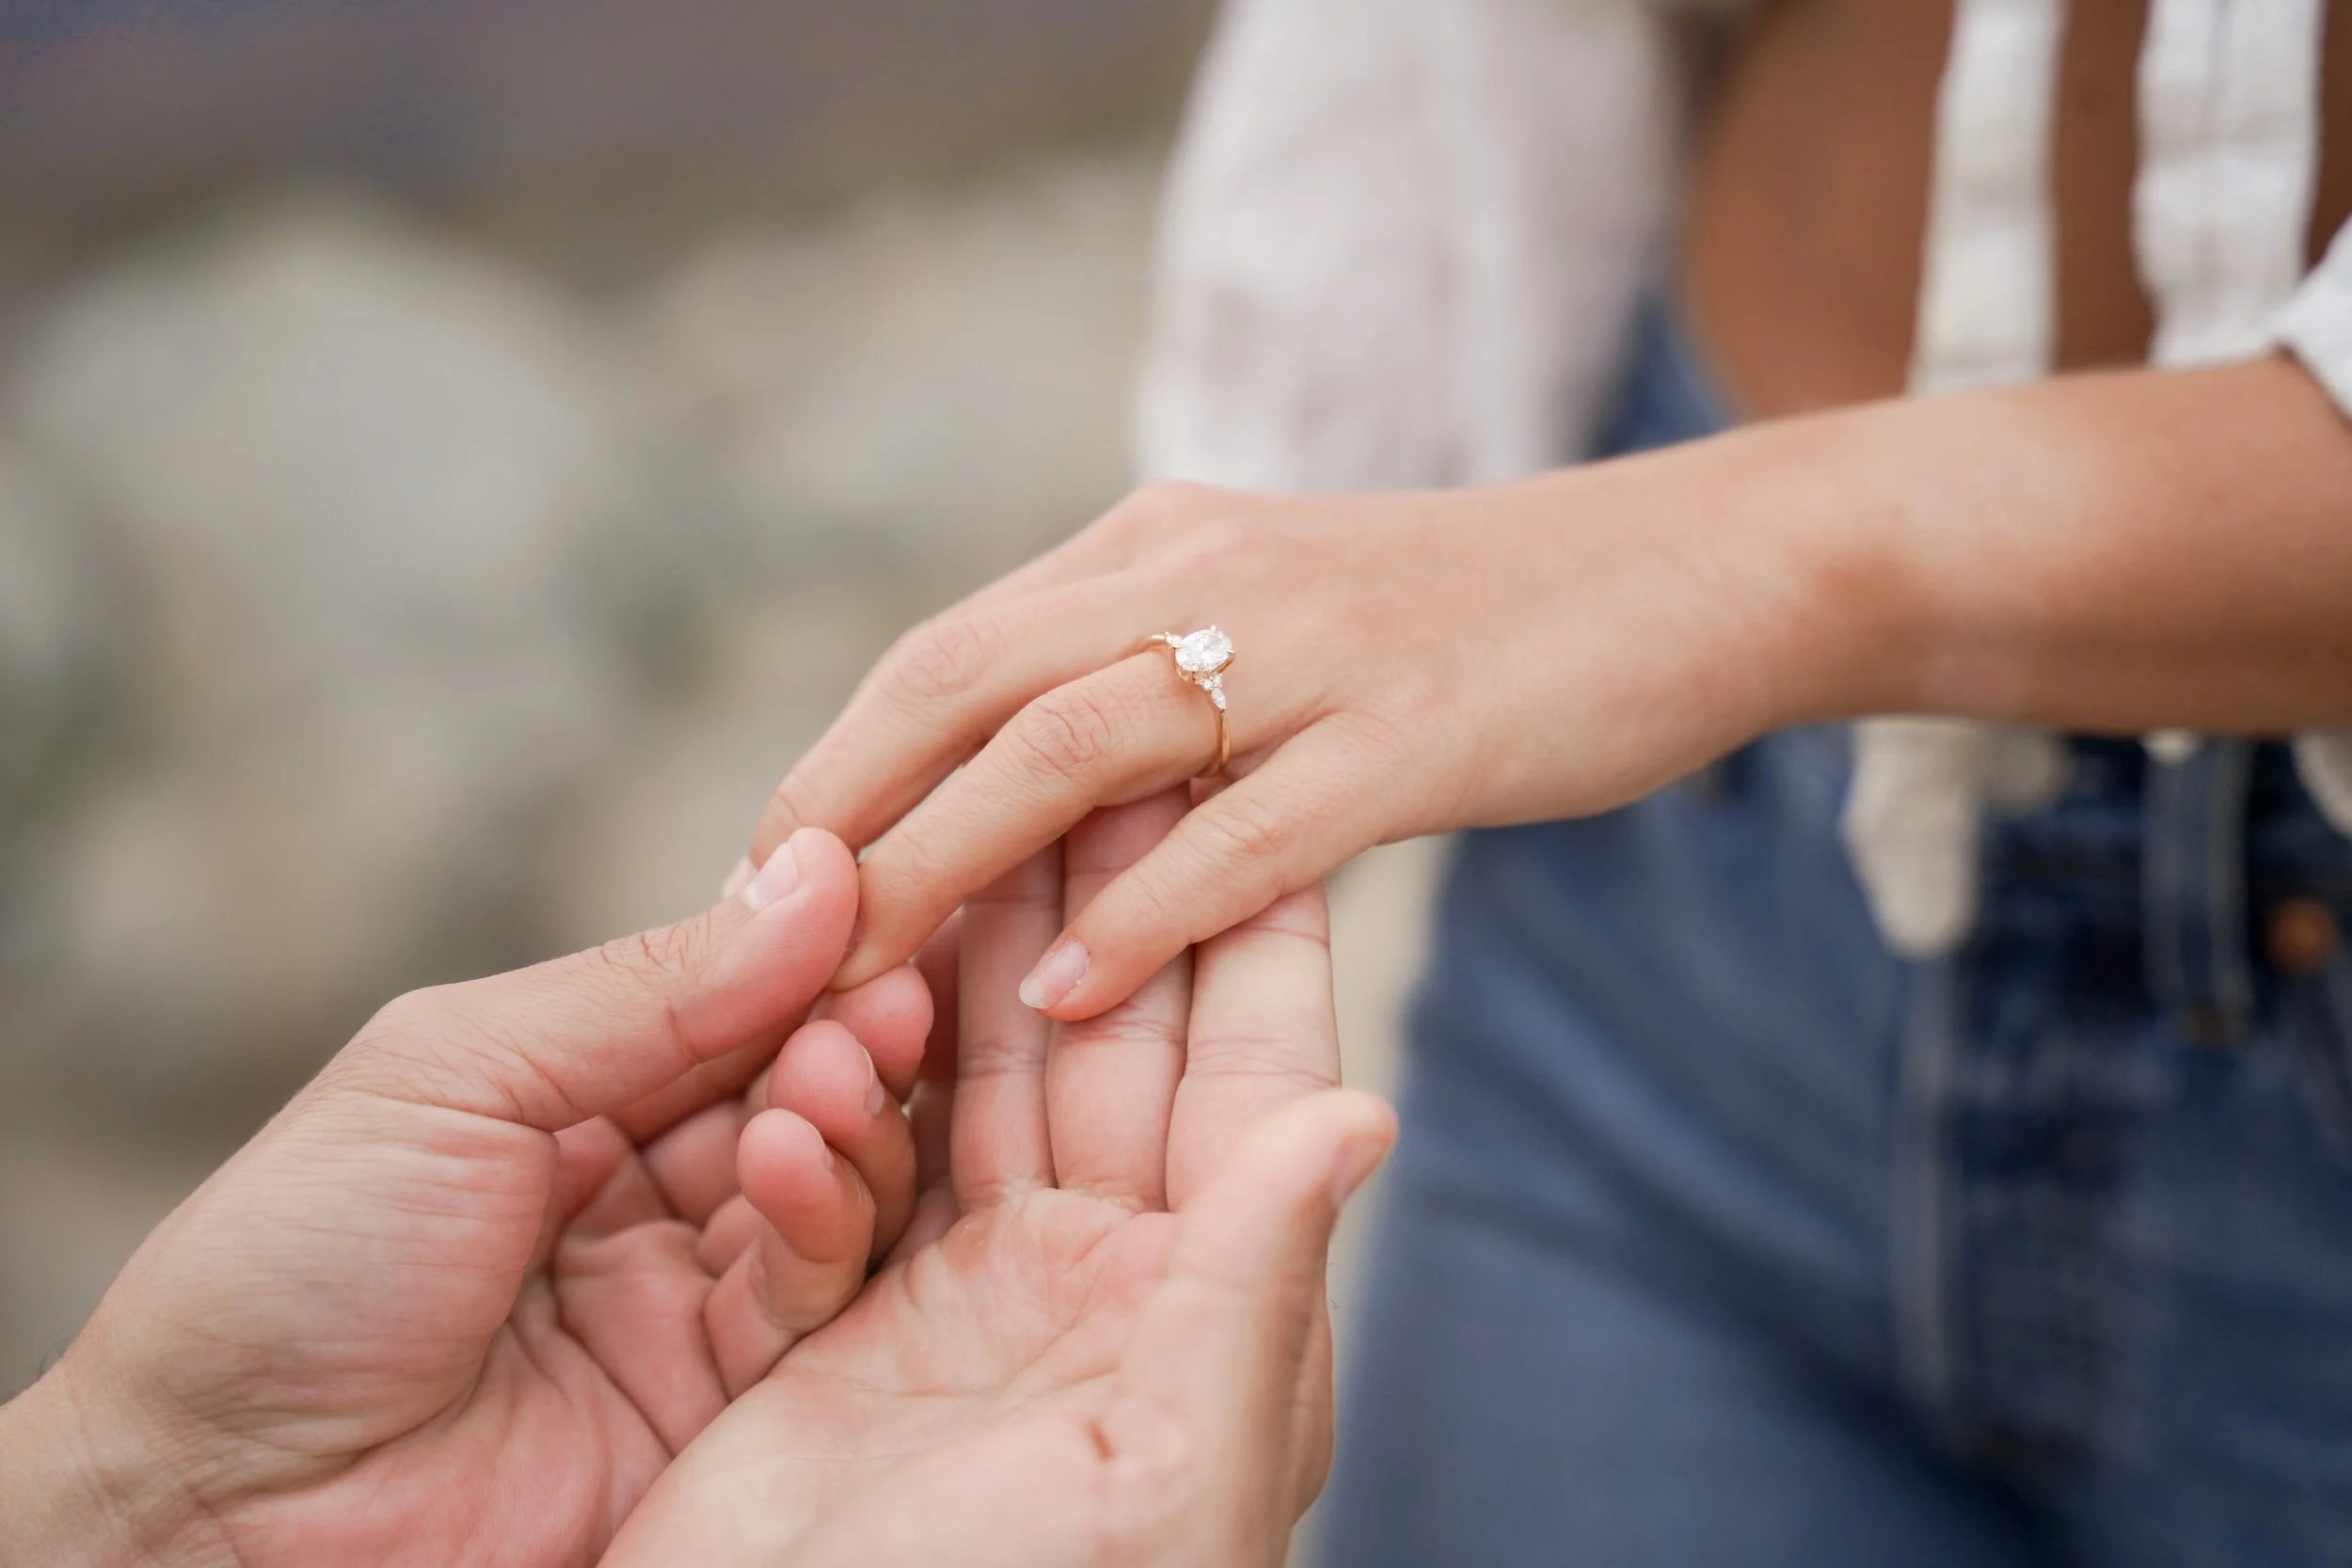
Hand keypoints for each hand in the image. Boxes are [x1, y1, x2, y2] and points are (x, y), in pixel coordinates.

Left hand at [0, 829, 928, 1567]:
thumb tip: (813, 874)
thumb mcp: (453, 1075)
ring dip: (848, 1120)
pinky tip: (795, 1159)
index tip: (881, 899)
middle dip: (849, 1032)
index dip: (806, 955)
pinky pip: (806, 1302)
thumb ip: (644, 990)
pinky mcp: (715, 1410)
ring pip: (827, 1191)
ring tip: (838, 1067)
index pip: (727, 1005)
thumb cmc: (287, 1266)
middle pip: (795, 1092)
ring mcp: (679, 1302)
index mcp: (567, 1099)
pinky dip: (820, 1222)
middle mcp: (640, 1195)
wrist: (217, 1506)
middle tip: (891, 990)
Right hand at [609, 792, 1395, 1567]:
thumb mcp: (1166, 1474)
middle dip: (1105, 873)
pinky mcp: (850, 1316)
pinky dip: (855, 1048)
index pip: (1246, 1061)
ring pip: (986, 1063)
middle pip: (1115, 1031)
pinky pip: (865, 1141)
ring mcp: (977, 1290)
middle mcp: (1108, 1277)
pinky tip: (855, 948)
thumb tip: (1362, 1110)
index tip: (1244, 753)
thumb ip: (1251, 1289)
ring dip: (980, 932)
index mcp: (1210, 1299)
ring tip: (975, 783)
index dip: (1244, 906)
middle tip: (1093, 720)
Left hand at [748, 460, 1851, 1016]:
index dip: (834, 771)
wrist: (1688, 571)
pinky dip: (1140, 915)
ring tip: (850, 984)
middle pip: (964, 686)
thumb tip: (1017, 794)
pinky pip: (1243, 831)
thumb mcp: (1276, 616)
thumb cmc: (1472, 623)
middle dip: (839, 818)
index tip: (761, 892)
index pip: (945, 654)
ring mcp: (1310, 650)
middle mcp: (1205, 573)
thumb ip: (1150, 677)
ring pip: (1070, 750)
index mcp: (1159, 548)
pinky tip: (1060, 997)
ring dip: (941, 867)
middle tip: (745, 948)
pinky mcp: (1412, 733)